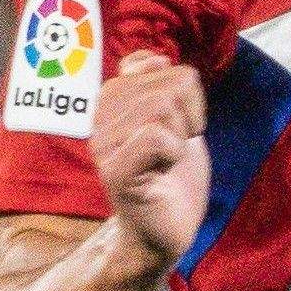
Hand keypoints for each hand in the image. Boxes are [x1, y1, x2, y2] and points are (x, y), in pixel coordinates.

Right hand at [88, 51, 209, 266]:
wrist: (165, 231)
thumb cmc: (172, 176)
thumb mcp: (175, 121)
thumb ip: (163, 87)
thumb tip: (154, 60)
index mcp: (111, 101)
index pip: (152, 63)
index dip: (183, 89)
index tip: (179, 121)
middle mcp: (99, 118)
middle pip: (167, 83)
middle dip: (190, 113)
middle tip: (179, 144)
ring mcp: (103, 145)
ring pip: (161, 106)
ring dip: (183, 134)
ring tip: (172, 157)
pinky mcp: (115, 173)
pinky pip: (155, 137)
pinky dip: (176, 152)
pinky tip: (166, 169)